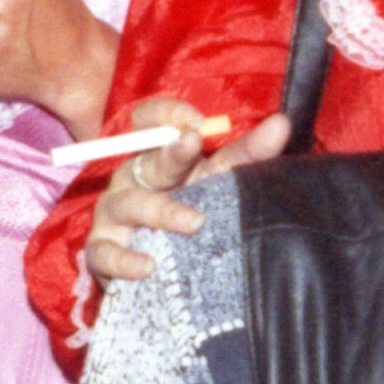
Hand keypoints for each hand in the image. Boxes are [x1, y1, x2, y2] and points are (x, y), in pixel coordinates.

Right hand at [82, 97, 289, 288]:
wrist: (165, 269)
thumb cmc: (194, 212)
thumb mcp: (221, 181)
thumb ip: (248, 153)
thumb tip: (281, 122)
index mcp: (160, 154)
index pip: (149, 119)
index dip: (167, 113)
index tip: (198, 123)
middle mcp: (133, 178)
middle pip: (147, 158)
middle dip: (171, 153)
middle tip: (192, 145)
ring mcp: (114, 214)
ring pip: (128, 204)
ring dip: (160, 210)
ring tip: (194, 223)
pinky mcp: (102, 251)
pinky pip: (105, 252)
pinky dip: (124, 260)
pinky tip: (148, 266)